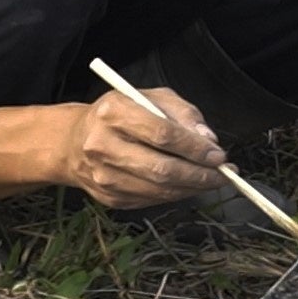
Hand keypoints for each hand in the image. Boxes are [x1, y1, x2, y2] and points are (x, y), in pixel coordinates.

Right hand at [62, 87, 228, 209]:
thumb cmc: (120, 115)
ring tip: (211, 181)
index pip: (162, 134)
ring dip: (192, 188)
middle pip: (161, 168)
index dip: (195, 148)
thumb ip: (184, 114)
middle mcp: (103, 145)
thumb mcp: (151, 98)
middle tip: (223, 174)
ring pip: (158, 189)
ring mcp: (102, 175)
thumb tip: (209, 140)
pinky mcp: (107, 197)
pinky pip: (150, 200)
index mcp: (114, 113)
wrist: (74, 141)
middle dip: (199, 175)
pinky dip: (175, 194)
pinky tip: (187, 186)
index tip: (218, 155)